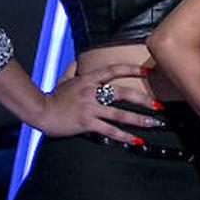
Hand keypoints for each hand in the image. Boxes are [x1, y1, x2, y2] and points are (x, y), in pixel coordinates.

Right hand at [35, 63, 161, 142]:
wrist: (40, 112)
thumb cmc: (54, 96)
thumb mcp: (65, 79)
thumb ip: (75, 69)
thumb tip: (79, 59)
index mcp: (89, 79)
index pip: (115, 70)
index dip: (133, 69)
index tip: (150, 71)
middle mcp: (92, 92)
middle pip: (123, 93)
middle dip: (143, 99)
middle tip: (159, 105)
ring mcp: (90, 108)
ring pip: (119, 114)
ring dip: (139, 119)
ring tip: (154, 123)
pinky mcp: (86, 123)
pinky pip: (109, 130)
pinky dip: (124, 136)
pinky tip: (136, 140)